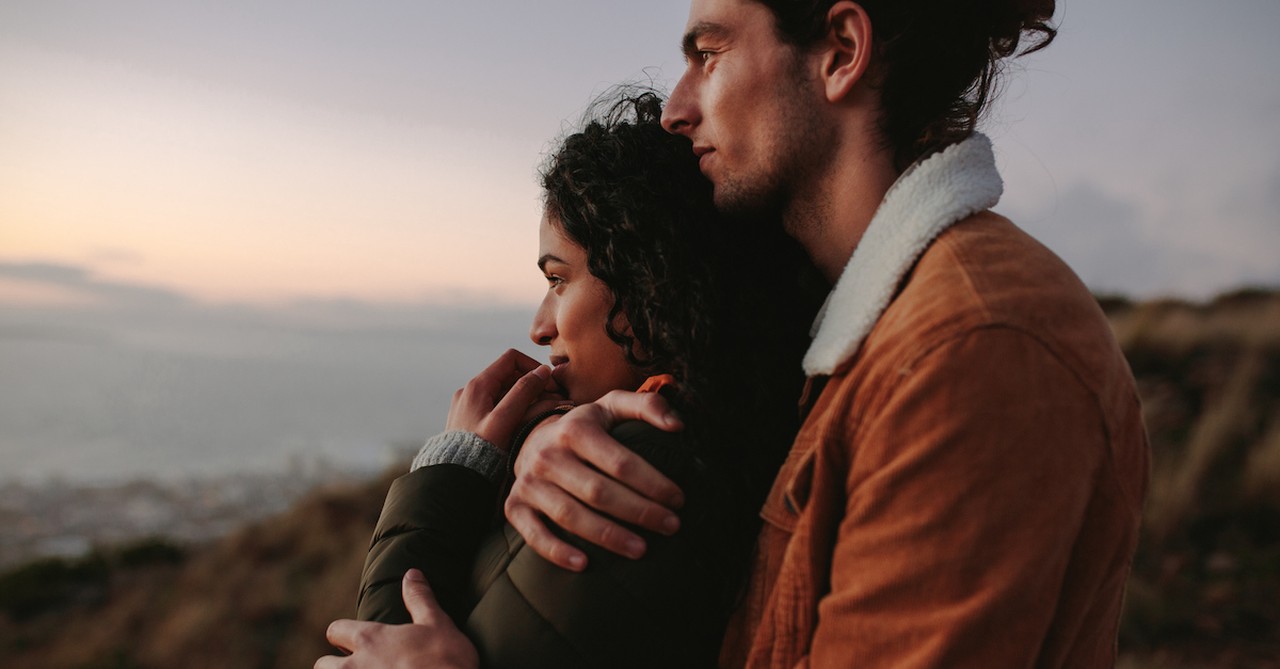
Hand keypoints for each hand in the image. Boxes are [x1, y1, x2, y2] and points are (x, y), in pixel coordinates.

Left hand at [316, 569, 477, 668]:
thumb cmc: (447, 661)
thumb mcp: (437, 623)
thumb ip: (419, 598)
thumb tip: (412, 574)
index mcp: (371, 639)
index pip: (336, 629)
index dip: (342, 634)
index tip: (353, 640)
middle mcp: (355, 666)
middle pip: (322, 665)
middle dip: (334, 665)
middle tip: (356, 666)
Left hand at [446, 349, 560, 449]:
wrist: (454, 477)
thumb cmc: (479, 451)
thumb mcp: (505, 420)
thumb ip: (523, 393)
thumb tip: (543, 371)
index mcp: (478, 385)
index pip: (512, 359)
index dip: (534, 367)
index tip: (550, 384)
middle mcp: (471, 391)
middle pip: (510, 375)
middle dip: (533, 384)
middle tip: (554, 400)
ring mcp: (470, 405)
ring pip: (505, 391)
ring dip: (526, 397)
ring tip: (544, 412)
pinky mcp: (471, 419)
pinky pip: (497, 406)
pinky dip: (514, 408)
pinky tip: (526, 423)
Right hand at [505, 390, 685, 570]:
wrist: (531, 439)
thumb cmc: (584, 428)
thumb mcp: (612, 407)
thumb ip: (647, 406)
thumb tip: (677, 425)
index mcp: (575, 429)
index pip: (620, 462)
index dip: (653, 483)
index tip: (678, 500)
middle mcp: (548, 455)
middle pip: (599, 492)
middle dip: (639, 512)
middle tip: (671, 526)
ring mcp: (529, 483)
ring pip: (571, 516)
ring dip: (608, 536)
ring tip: (641, 550)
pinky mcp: (515, 507)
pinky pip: (534, 535)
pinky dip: (557, 552)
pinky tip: (584, 565)